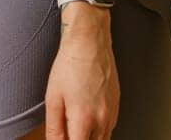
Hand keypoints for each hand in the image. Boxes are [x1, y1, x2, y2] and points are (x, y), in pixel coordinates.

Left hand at [45, 3, 117, 138]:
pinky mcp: (117, 103)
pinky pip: (111, 126)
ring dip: (91, 139)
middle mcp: (102, 117)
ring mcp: (113, 110)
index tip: (65, 138)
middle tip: (70, 132)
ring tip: (77, 127)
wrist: (89, 40)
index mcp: (84, 118)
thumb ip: (54, 128)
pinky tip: (89, 120)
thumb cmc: (71, 63)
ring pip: (105, 139)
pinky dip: (100, 130)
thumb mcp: (53, 98)